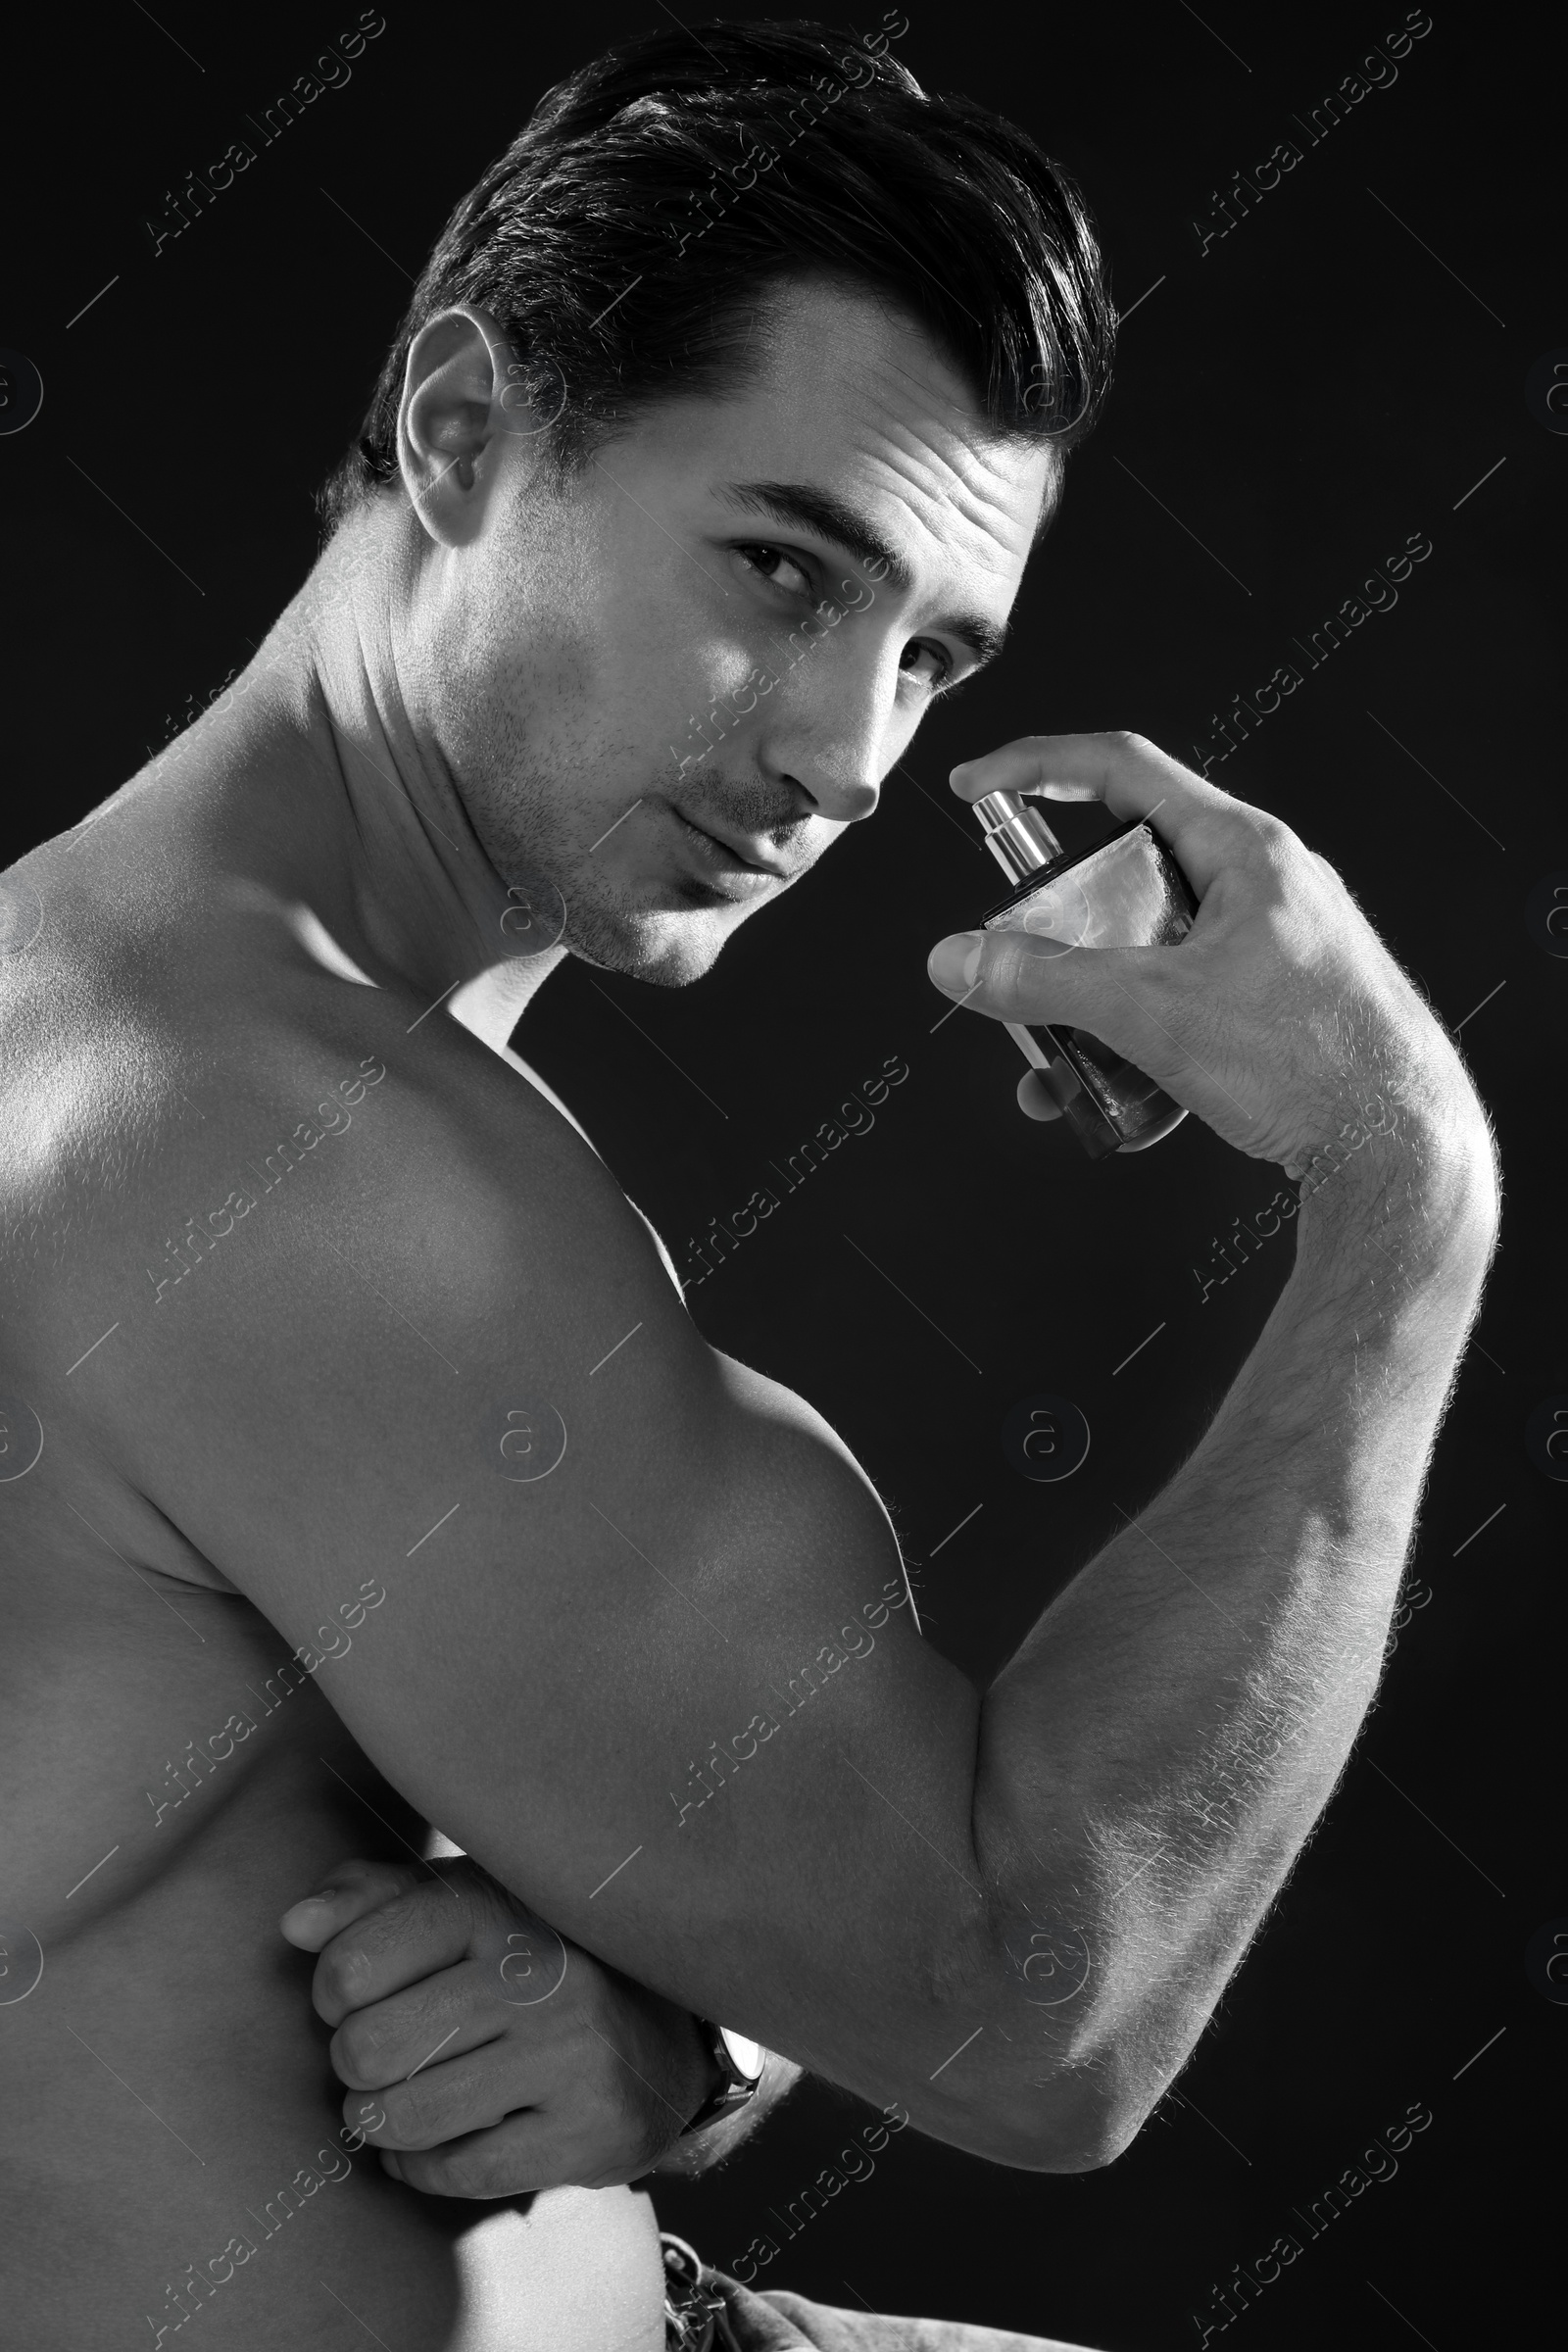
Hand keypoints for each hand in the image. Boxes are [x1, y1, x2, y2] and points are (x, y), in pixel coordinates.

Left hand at [280, 1856, 718, 2197]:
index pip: (353, 1962)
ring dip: (381, 2121)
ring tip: (401, 2100)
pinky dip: (422, 2167)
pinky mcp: (590, 2128)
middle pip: (368, 2047)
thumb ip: (372, 1902)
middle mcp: (539, 1971)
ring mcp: (570, 2052)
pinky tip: (436, 2143)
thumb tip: (293, 1926)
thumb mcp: (459, 1907)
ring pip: (406, 2116)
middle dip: (356, 2065)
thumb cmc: (526, 1962)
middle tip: (385, 2056)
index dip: (333, 1994)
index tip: (361, 1995)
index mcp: (496, 1903)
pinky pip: (456, 2172)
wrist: (657, 2037)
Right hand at [927, 732, 1489, 1182]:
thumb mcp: (1153, 1012)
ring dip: (1096, 1010)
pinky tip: (1123, 1107)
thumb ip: (1044, 981)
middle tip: (1021, 970)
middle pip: (1129, 875)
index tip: (979, 786)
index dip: (1038, 767)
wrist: (1402, 1147)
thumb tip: (960, 960)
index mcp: (1244, 852)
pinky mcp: (1282, 1006)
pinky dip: (1145, 1050)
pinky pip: (1190, 1007)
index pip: (1124, 770)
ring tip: (1060, 1068)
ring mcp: (1277, 947)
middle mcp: (1265, 886)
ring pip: (1154, 954)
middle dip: (1062, 935)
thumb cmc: (1312, 1061)